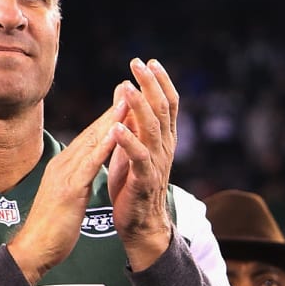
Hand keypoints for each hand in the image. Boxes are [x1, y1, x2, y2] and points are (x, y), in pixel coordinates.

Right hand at [6, 98, 125, 285]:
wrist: (34, 249)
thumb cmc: (51, 228)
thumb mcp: (66, 197)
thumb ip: (75, 180)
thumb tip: (85, 171)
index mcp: (64, 166)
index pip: (90, 137)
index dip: (108, 117)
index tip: (124, 98)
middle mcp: (63, 164)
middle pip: (92, 132)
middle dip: (112, 109)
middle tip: (130, 85)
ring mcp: (64, 175)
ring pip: (91, 142)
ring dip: (111, 119)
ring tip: (128, 98)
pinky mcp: (69, 190)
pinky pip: (89, 164)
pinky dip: (104, 146)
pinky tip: (116, 132)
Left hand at [106, 57, 176, 270]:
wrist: (140, 224)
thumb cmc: (133, 184)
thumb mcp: (131, 146)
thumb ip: (131, 118)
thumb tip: (125, 86)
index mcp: (163, 138)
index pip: (167, 103)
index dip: (160, 81)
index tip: (149, 61)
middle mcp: (164, 147)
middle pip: (162, 109)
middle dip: (150, 84)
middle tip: (138, 63)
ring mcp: (157, 164)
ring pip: (152, 129)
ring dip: (139, 106)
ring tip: (128, 87)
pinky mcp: (144, 181)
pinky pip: (139, 158)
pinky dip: (128, 142)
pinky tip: (117, 128)